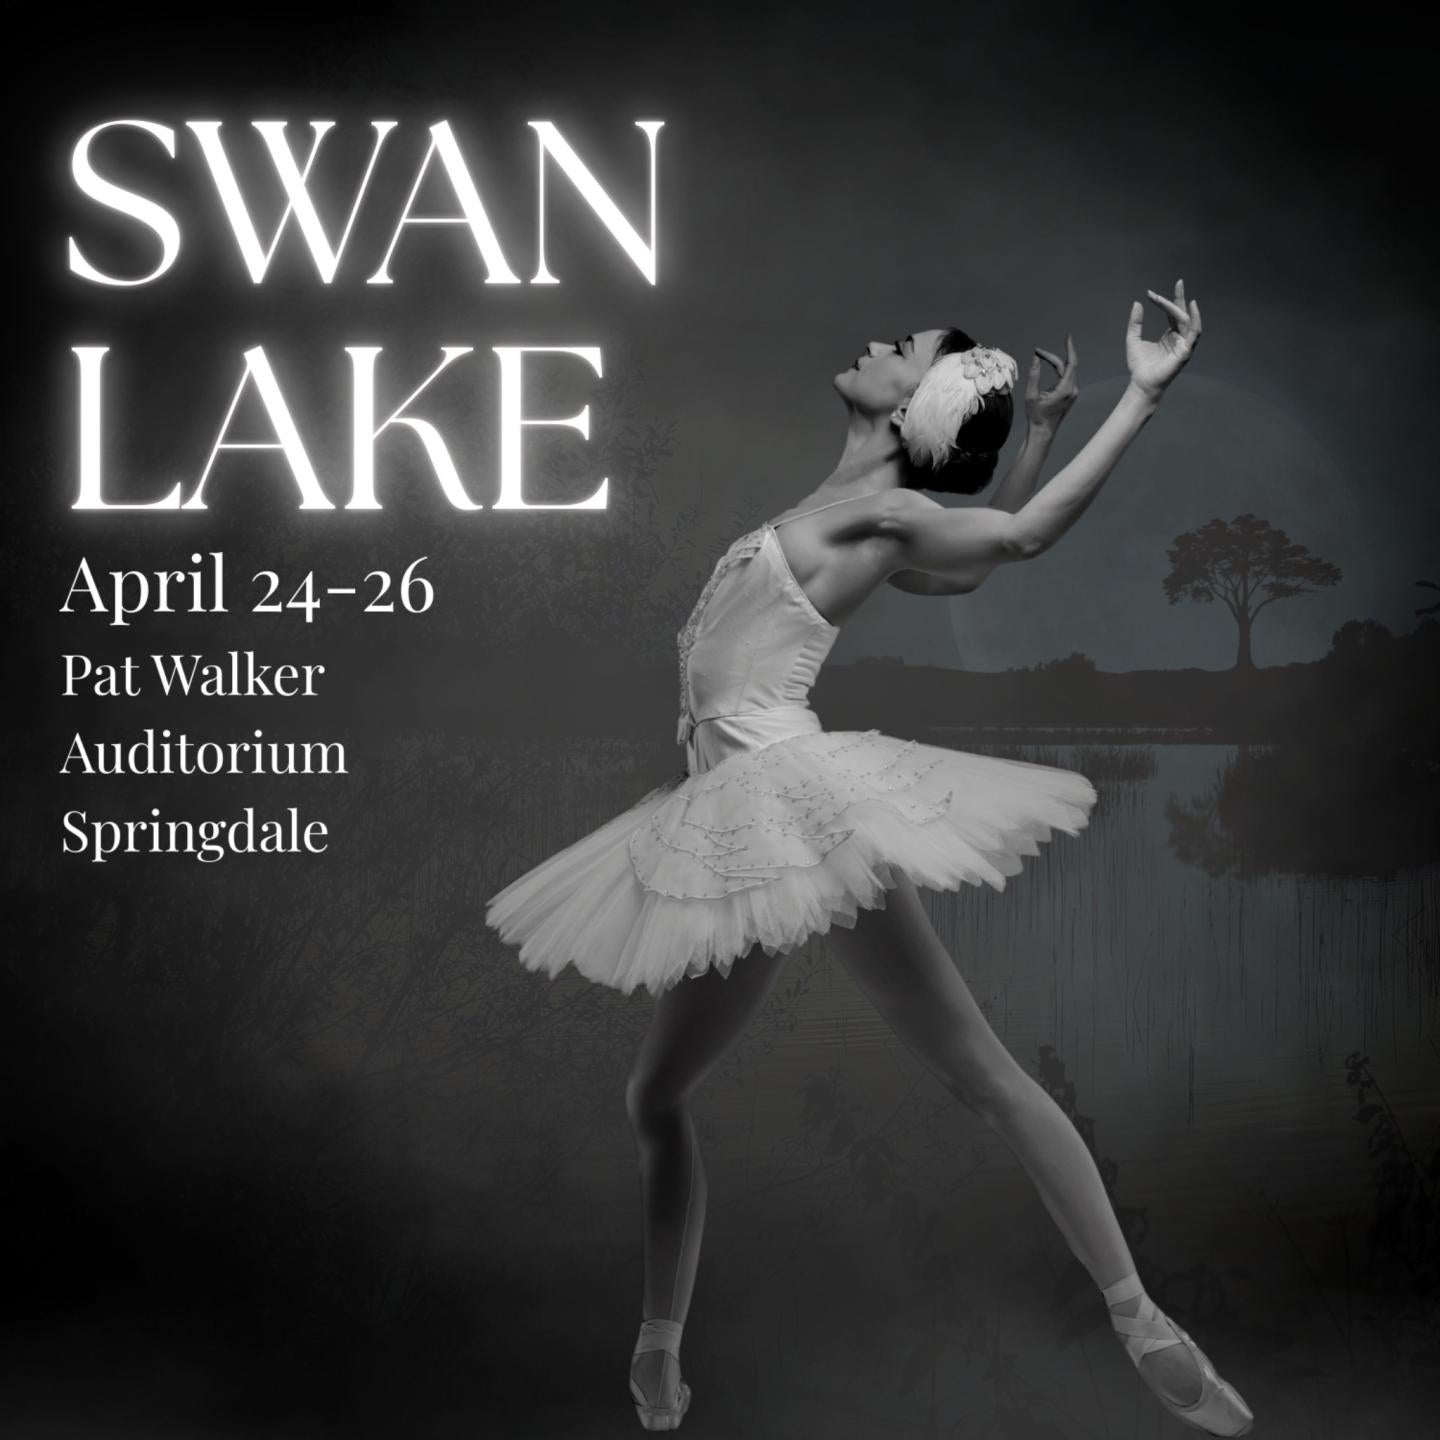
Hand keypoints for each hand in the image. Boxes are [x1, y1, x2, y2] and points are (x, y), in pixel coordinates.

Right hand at [1026, 335, 1078, 431]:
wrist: (1043, 431)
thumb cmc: (1036, 415)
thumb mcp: (1031, 395)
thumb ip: (1033, 376)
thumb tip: (1035, 359)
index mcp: (1065, 389)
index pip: (1070, 363)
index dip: (1070, 349)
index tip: (1068, 337)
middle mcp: (1072, 390)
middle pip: (1067, 366)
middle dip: (1053, 357)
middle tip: (1038, 352)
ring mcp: (1073, 393)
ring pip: (1067, 371)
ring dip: (1056, 363)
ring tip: (1042, 356)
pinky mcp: (1070, 395)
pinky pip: (1066, 378)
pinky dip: (1059, 370)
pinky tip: (1051, 366)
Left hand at [1126, 279, 1201, 397]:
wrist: (1140, 383)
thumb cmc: (1139, 366)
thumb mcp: (1133, 339)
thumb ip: (1135, 323)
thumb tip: (1137, 303)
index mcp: (1170, 335)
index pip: (1173, 313)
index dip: (1166, 301)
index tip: (1151, 293)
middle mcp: (1179, 338)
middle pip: (1182, 313)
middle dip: (1181, 297)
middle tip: (1179, 282)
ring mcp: (1184, 344)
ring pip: (1187, 320)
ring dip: (1181, 306)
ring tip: (1178, 291)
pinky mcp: (1185, 351)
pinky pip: (1194, 332)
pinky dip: (1195, 319)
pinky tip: (1191, 307)